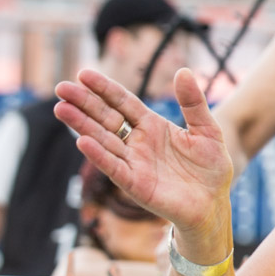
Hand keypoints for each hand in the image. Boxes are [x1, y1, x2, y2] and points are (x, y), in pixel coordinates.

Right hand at [54, 68, 233, 246]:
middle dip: (84, 103)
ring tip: (62, 109)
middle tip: (61, 88)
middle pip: (106, 118)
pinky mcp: (135, 185)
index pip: (123, 102)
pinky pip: (114, 168)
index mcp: (152, 126)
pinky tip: (82, 142)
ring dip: (82, 125)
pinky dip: (99, 155)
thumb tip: (184, 71)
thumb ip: (193, 103)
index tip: (83, 74)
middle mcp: (137, 142)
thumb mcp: (207, 130)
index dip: (104, 89)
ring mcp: (134, 163)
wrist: (214, 204)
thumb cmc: (210, 168)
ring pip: (103, 140)